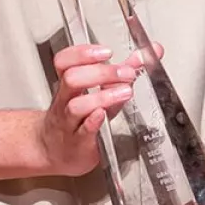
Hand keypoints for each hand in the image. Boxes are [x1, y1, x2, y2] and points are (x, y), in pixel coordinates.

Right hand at [36, 44, 143, 176]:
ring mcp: (70, 122)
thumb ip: (123, 73)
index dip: (82, 53)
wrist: (57, 152)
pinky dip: (93, 121)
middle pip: (72, 78)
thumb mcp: (101, 93)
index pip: (64, 61)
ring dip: (103, 96)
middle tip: (126, 72)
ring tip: (125, 92)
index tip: (106, 51)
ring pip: (76, 105)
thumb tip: (148, 53)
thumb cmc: (80, 120)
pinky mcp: (79, 143)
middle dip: (101, 72)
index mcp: (70, 85)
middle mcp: (66, 101)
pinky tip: (104, 114)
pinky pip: (82, 131)